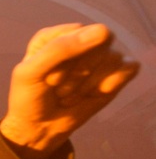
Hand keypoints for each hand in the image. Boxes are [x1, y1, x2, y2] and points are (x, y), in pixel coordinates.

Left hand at [0, 23, 138, 158]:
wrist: (39, 127)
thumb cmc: (30, 97)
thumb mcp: (31, 72)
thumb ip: (60, 49)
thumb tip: (103, 31)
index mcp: (56, 35)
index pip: (80, 34)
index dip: (68, 60)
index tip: (50, 81)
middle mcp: (80, 40)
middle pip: (101, 43)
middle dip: (79, 73)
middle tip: (60, 90)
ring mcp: (99, 57)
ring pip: (114, 58)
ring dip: (90, 83)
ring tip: (70, 95)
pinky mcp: (114, 74)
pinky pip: (129, 68)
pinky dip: (112, 84)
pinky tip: (93, 94)